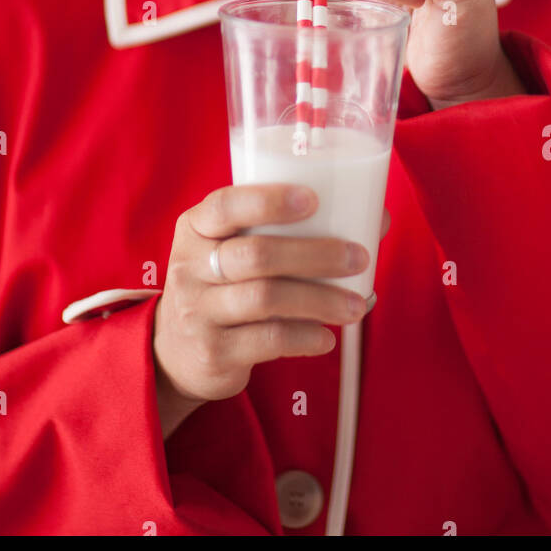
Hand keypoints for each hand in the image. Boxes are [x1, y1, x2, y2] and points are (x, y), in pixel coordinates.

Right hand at [153, 187, 390, 419]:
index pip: (225, 205)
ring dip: (320, 300)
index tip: (314, 199)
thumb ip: (286, 231)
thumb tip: (376, 218)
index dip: (268, 201)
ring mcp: (197, 311)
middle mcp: (190, 266)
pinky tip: (326, 336)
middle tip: (358, 257)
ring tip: (357, 305)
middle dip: (315, 254)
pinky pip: (266, 341)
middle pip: (256, 255)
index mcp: (196, 228)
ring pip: (265, 299)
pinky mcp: (212, 352)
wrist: (175, 351)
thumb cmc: (222, 284)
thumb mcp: (234, 248)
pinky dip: (304, 338)